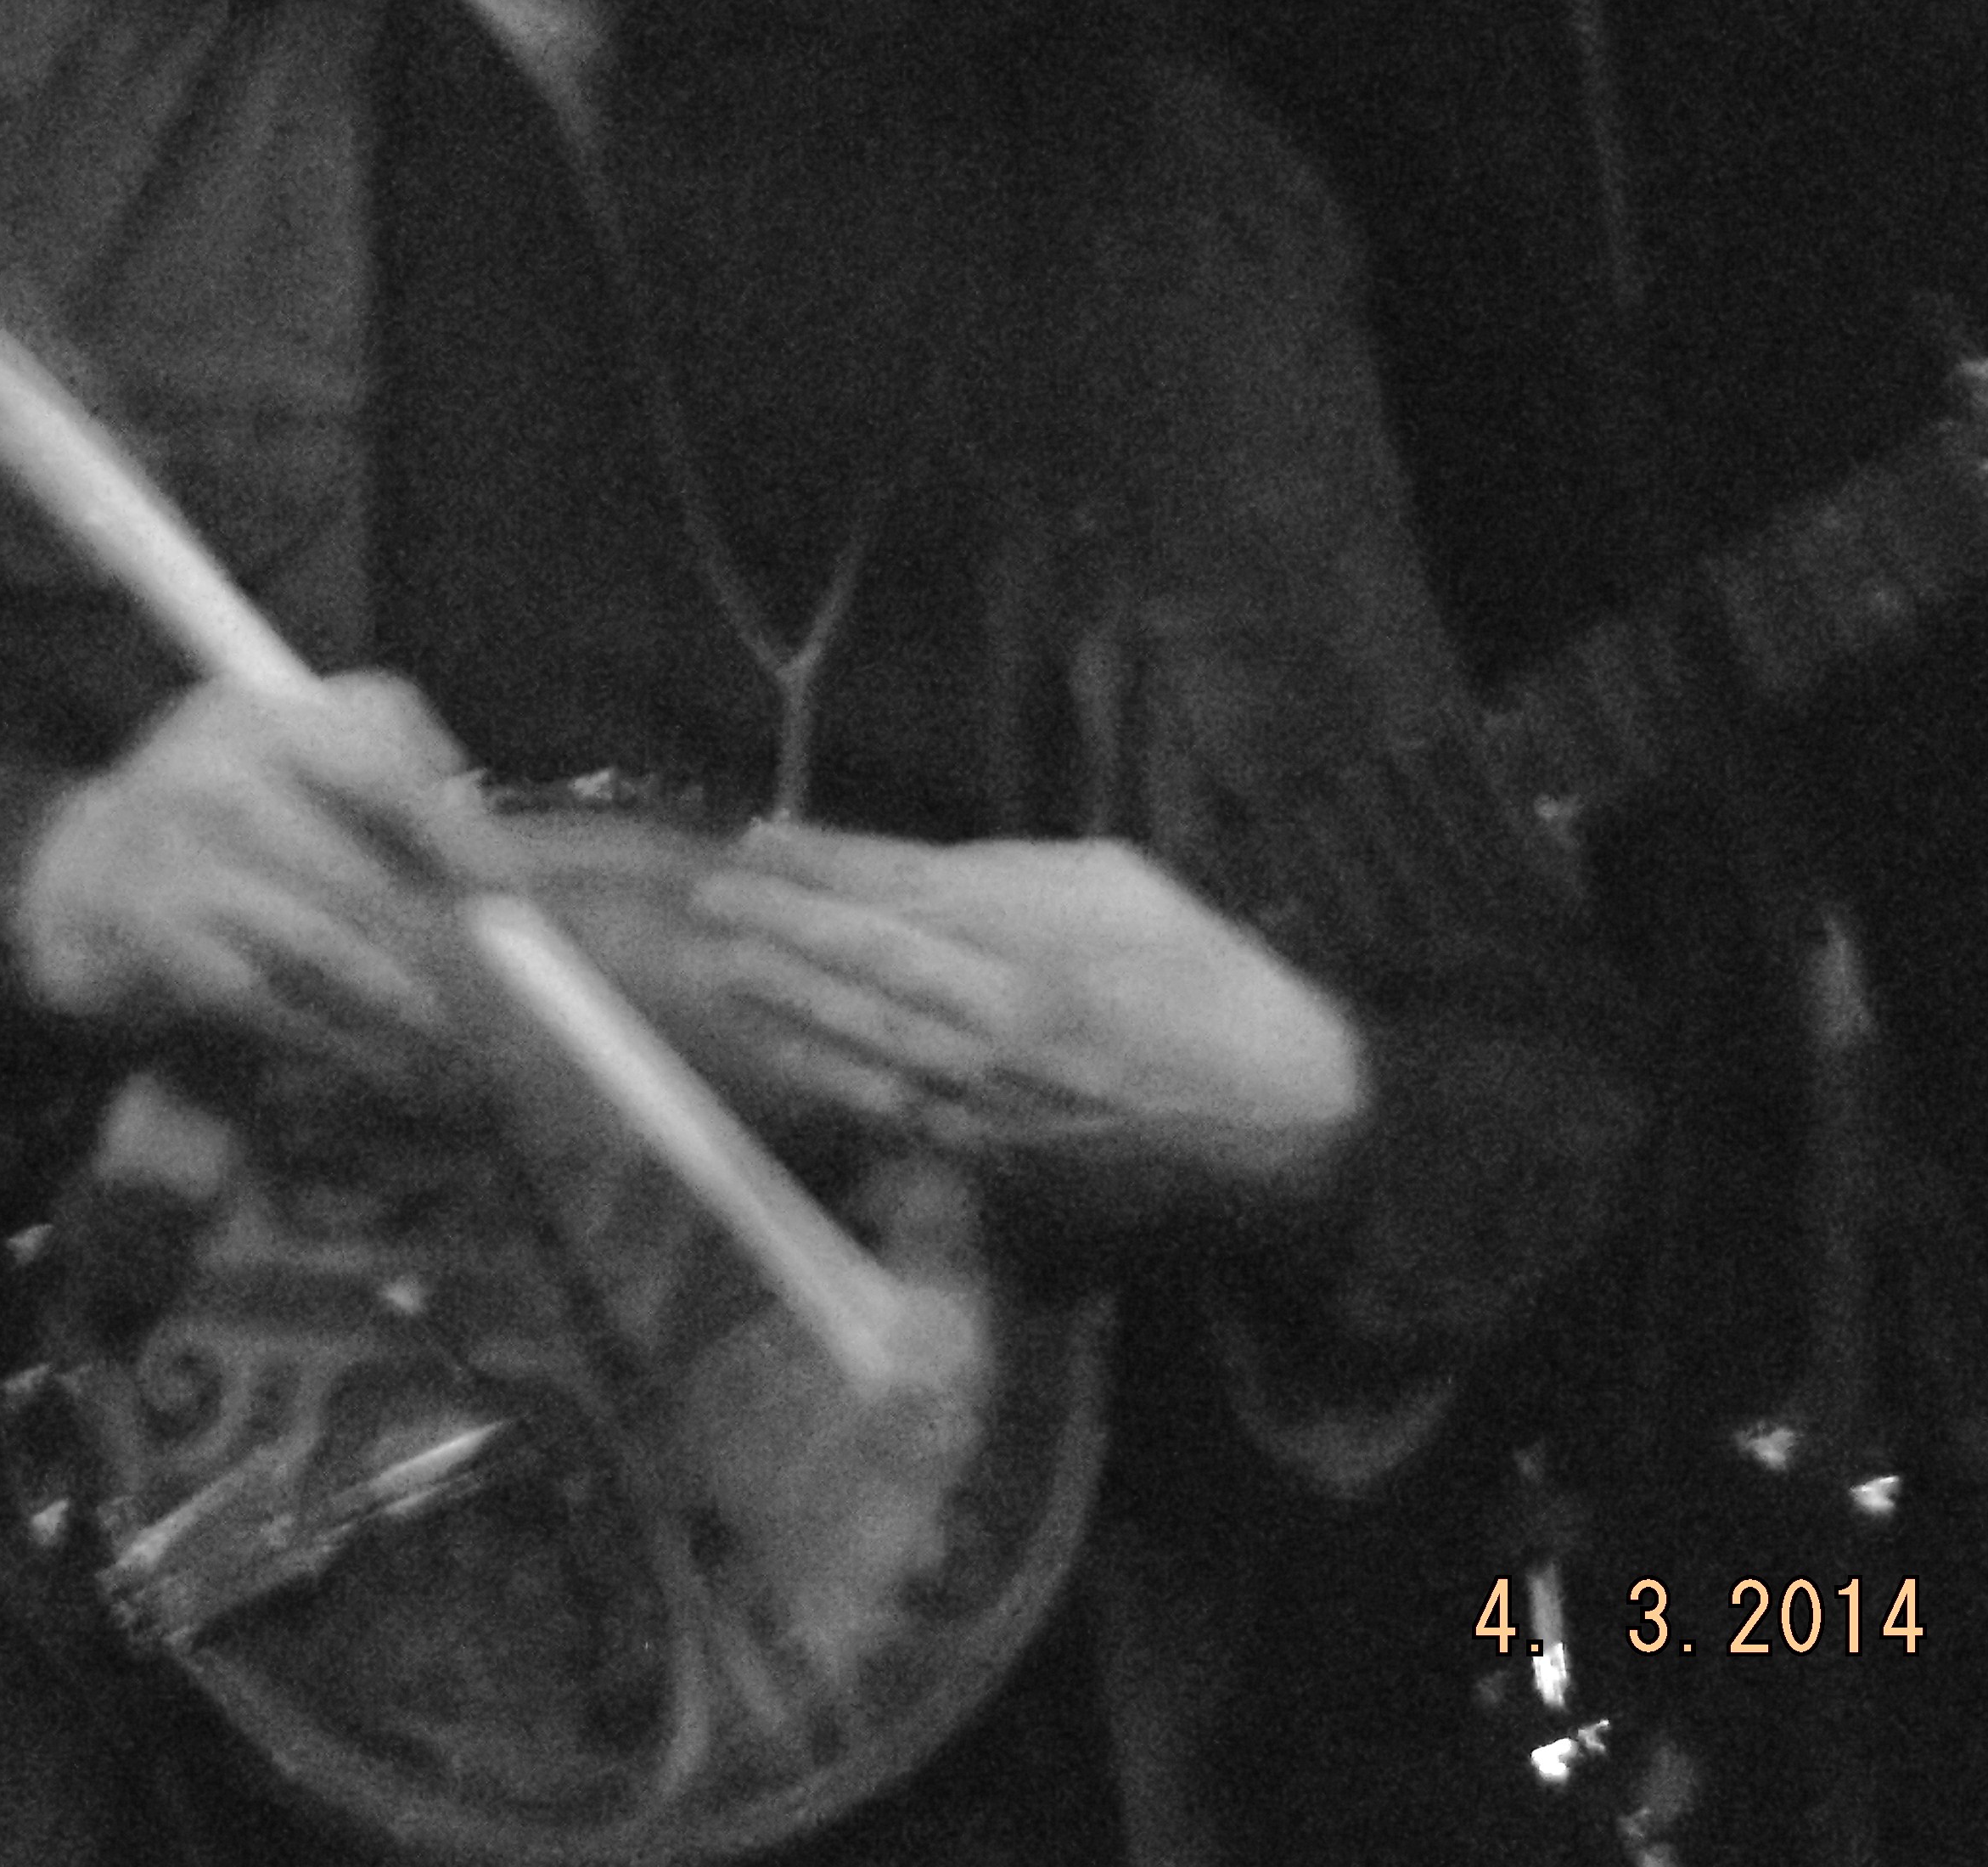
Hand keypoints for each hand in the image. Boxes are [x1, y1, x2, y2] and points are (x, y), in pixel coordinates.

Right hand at [12, 673, 493, 1090]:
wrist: (86, 873)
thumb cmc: (232, 807)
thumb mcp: (299, 747)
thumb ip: (394, 761)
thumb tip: (491, 861)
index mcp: (256, 712)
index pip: (376, 764)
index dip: (452, 833)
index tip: (506, 891)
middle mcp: (207, 772)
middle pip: (356, 872)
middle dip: (431, 940)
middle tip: (489, 991)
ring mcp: (172, 856)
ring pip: (320, 943)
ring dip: (393, 999)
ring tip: (441, 1031)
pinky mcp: (153, 938)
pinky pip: (267, 998)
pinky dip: (327, 1035)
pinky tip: (369, 1056)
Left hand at [684, 827, 1371, 1215]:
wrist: (1275, 1119)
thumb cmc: (1208, 980)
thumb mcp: (1120, 885)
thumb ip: (1012, 875)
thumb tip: (919, 872)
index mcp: (1030, 938)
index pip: (893, 889)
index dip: (819, 863)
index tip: (761, 838)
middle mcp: (992, 1016)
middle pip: (857, 961)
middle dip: (778, 923)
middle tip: (712, 895)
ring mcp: (985, 1092)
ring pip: (858, 1034)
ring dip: (783, 995)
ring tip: (725, 958)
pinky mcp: (990, 1149)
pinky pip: (890, 1103)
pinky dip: (828, 1071)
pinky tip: (785, 1044)